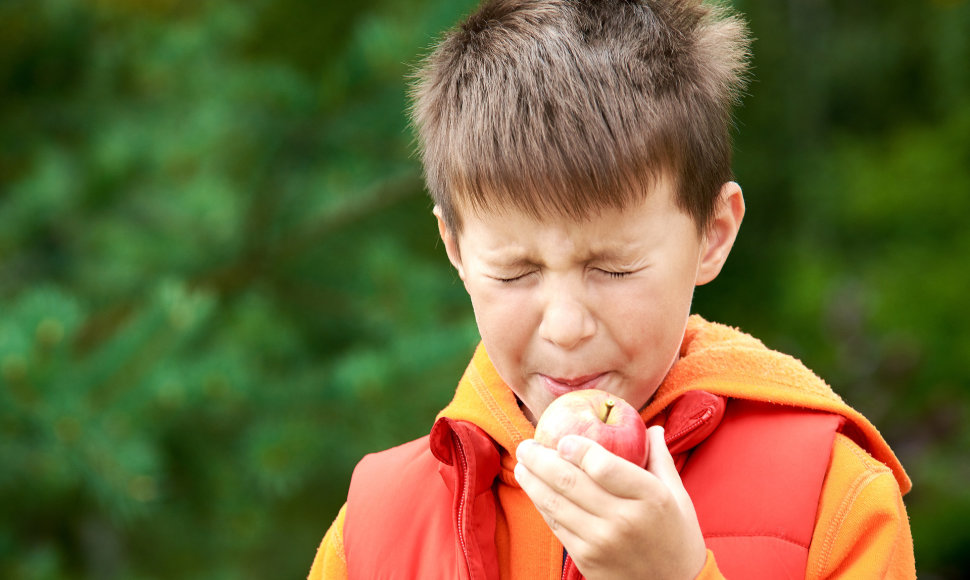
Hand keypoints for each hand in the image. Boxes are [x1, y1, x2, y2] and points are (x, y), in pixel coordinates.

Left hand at [514, 426, 706, 579]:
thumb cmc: (677, 536)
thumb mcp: (678, 495)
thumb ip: (660, 458)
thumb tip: (651, 427)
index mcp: (649, 497)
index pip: (602, 465)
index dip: (576, 448)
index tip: (562, 439)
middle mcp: (622, 519)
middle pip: (569, 481)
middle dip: (540, 459)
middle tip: (526, 445)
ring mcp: (601, 541)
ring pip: (555, 503)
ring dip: (532, 481)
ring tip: (522, 464)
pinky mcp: (586, 558)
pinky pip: (556, 525)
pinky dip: (541, 504)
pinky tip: (534, 490)